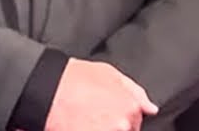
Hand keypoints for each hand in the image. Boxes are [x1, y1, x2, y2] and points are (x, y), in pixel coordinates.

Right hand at [44, 58, 158, 130]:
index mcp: (130, 107)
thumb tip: (150, 108)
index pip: (135, 123)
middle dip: (112, 127)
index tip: (106, 114)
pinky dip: (88, 130)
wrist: (47, 88)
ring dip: (101, 128)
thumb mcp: (108, 73)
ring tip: (83, 121)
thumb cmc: (74, 78)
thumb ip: (134, 91)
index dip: (119, 118)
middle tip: (92, 116)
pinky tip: (79, 125)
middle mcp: (123, 124)